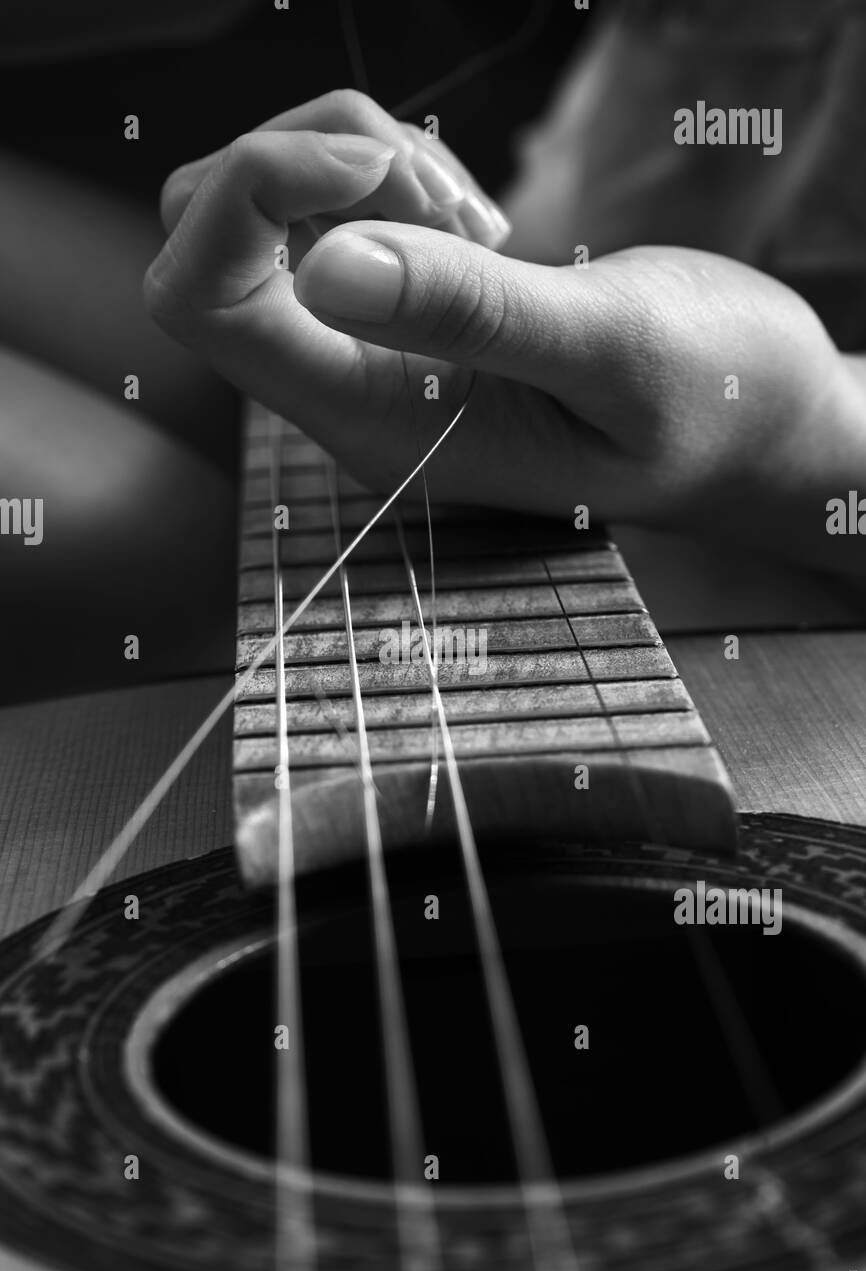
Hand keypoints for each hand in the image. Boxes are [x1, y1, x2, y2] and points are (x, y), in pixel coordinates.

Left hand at [145, 90, 864, 569]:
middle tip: (443, 196)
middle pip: (207, 232)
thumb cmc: (708, 403)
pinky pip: (325, 200)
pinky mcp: (390, 303)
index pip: (206, 303)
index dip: (251, 192)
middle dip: (305, 160)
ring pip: (261, 202)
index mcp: (374, 424)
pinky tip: (473, 225)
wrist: (753, 425)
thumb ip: (472, 313)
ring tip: (478, 222)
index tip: (379, 163)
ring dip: (355, 155)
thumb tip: (323, 263)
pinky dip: (385, 167)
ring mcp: (362, 347)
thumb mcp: (613, 351)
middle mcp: (343, 389)